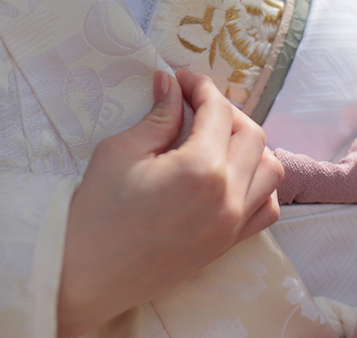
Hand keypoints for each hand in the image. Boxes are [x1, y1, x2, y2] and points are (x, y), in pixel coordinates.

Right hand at [57, 69, 283, 335]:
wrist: (86, 276)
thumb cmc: (96, 211)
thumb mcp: (121, 152)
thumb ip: (159, 115)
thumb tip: (171, 84)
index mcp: (202, 169)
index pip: (218, 111)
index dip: (201, 86)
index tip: (181, 80)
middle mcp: (229, 197)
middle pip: (251, 134)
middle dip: (225, 110)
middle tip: (194, 105)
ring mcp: (233, 225)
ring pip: (270, 170)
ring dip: (249, 146)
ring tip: (215, 139)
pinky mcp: (228, 245)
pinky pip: (267, 208)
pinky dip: (259, 185)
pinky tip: (231, 177)